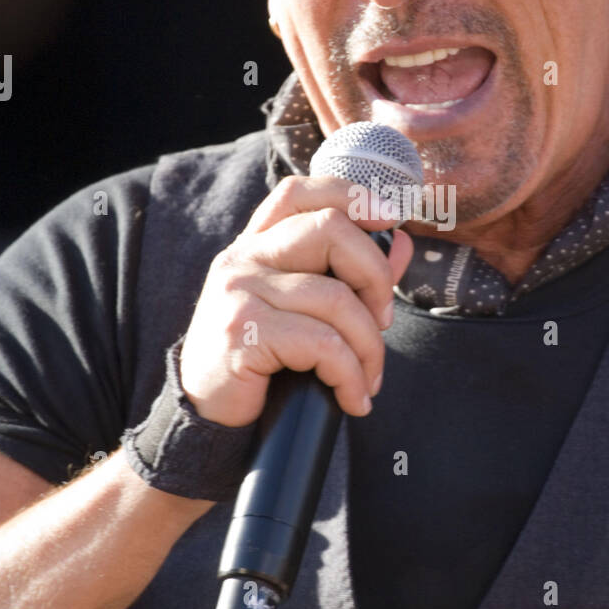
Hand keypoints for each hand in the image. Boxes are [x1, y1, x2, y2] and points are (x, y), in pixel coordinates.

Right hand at [178, 176, 413, 425]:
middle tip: (383, 323)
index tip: (391, 219)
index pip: (301, 192)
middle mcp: (244, 257)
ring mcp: (239, 291)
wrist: (207, 416)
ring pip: (336, 297)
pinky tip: (352, 398)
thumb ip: (350, 274)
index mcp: (258, 244)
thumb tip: (402, 244)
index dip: (351, 195)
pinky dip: (350, 375)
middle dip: (376, 276)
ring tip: (367, 379)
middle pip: (330, 228)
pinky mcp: (242, 332)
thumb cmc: (262, 360)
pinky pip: (322, 343)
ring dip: (369, 346)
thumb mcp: (305, 309)